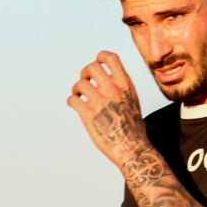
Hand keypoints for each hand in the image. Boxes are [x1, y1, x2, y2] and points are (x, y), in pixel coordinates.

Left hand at [67, 51, 148, 165]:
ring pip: (80, 84)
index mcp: (125, 85)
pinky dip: (72, 101)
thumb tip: (112, 78)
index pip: (110, 58)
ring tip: (80, 96)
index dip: (100, 57)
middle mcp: (113, 91)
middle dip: (86, 73)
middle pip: (91, 67)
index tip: (98, 65)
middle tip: (87, 82)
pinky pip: (72, 100)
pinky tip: (76, 106)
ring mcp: (100, 103)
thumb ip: (123, 87)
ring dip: (77, 89)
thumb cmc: (134, 129)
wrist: (133, 149)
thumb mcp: (133, 101)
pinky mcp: (89, 116)